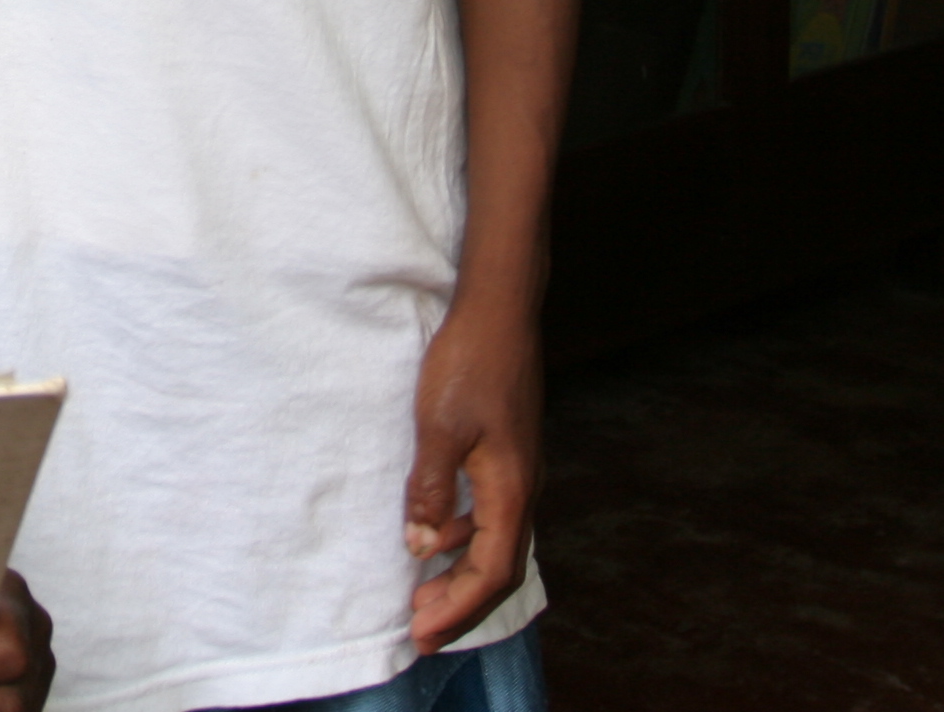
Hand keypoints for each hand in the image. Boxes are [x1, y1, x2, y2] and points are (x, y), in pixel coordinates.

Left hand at [401, 299, 538, 651]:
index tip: (421, 633)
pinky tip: (438, 534)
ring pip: (497, 543)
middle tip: (419, 627)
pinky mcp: (509, 455)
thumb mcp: (439, 428)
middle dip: (461, 604)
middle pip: (500, 569)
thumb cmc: (469, 363)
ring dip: (462, 573)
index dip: (457, 610)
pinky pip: (492, 516)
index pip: (490, 574)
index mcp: (511, 490)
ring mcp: (520, 471)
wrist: (499, 311)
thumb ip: (430, 491)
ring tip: (422, 591)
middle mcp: (524, 488)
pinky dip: (466, 539)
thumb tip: (421, 547)